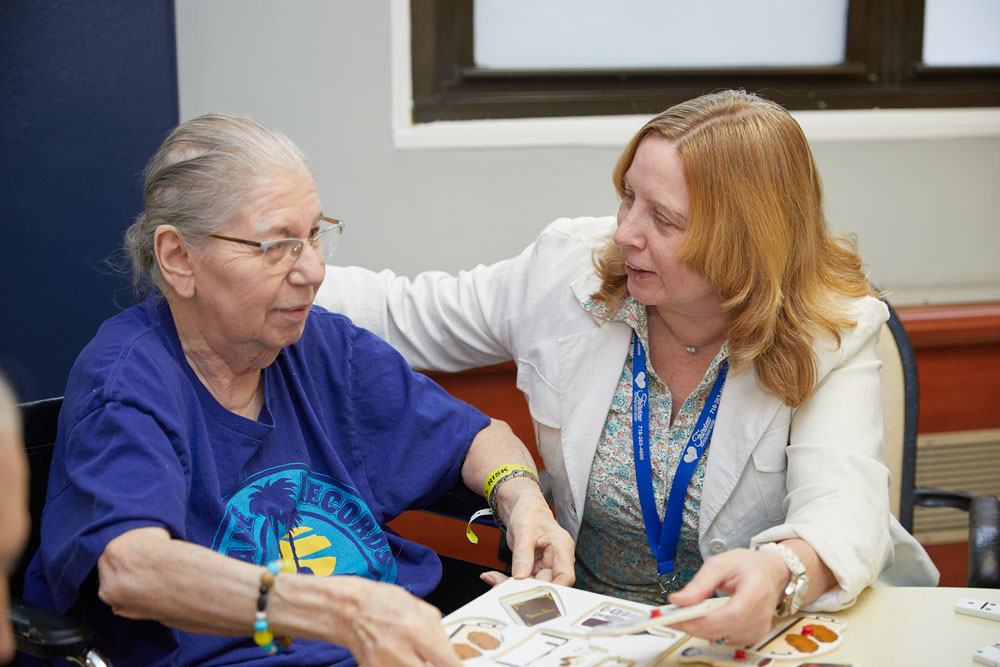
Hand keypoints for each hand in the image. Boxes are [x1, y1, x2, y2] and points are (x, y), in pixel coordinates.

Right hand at [339, 579, 462, 666]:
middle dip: (436, 665)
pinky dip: (405, 665)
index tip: (457, 665)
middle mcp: (401, 652)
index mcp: (416, 630)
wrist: (349, 610)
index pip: (448, 663)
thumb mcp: (419, 608)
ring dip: (420, 664)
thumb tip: (450, 652)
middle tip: (434, 658)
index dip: (457, 666)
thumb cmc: (383, 603)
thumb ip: (438, 632)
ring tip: (416, 655)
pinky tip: (401, 657)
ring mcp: (385, 666)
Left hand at [498, 479, 575, 584]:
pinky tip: (496, 578)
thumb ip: (523, 552)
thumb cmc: (529, 511)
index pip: (565, 576)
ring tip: (496, 581)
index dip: (553, 589)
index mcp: (562, 547)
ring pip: (534, 586)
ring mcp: (547, 566)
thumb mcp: (524, 528)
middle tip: (503, 587)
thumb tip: (520, 575)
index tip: (534, 594)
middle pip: (548, 585)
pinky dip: (510, 582)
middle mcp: (557, 560)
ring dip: (515, 587)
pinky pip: (525, 582)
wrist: (523, 507)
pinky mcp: (535, 570)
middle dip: (527, 590)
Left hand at [666, 548, 788, 646]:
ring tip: (684, 616)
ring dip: (699, 630)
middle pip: (724, 629)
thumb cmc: (746, 565)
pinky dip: (710, 632)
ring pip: (722, 637)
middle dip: (694, 626)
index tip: (680, 617)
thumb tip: (678, 600)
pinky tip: (702, 620)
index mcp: (756, 590)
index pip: (731, 614)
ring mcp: (759, 627)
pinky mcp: (754, 635)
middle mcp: (761, 613)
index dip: (704, 620)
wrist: (769, 572)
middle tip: (671, 618)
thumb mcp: (720, 564)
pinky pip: (726, 639)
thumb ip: (699, 583)